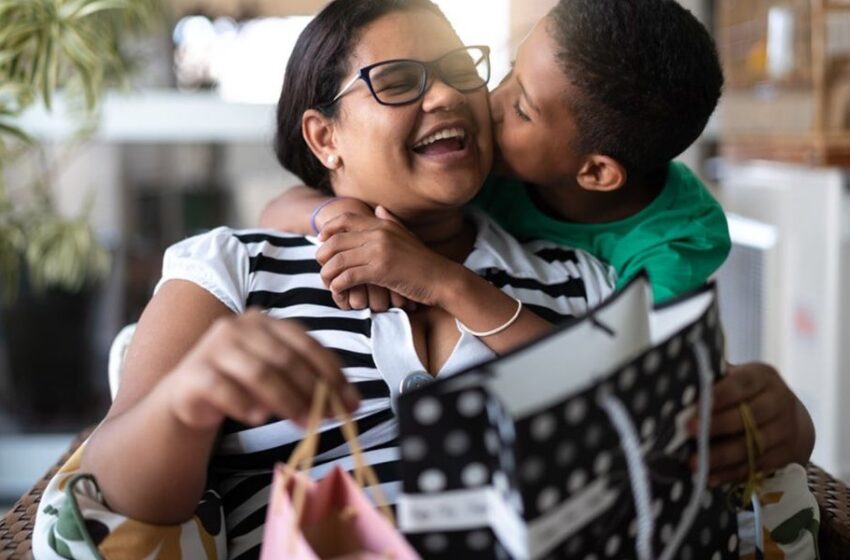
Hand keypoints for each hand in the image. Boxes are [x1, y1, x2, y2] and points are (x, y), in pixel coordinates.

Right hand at [158, 310, 358, 429]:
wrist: (188, 393)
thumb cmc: (240, 382)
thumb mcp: (277, 374)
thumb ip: (308, 379)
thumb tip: (351, 402)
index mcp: (265, 322)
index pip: (306, 344)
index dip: (332, 373)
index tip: (351, 401)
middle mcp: (239, 327)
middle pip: (285, 359)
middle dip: (313, 391)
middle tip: (329, 418)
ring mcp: (214, 347)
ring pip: (259, 374)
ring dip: (287, 402)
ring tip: (304, 424)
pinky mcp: (195, 373)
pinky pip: (225, 390)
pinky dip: (245, 405)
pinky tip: (258, 419)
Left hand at [318, 208, 415, 312]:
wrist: (442, 279)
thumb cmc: (424, 261)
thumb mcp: (407, 235)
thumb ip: (391, 221)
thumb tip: (378, 207)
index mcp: (383, 224)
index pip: (346, 219)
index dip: (329, 228)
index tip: (321, 240)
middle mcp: (378, 234)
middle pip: (336, 239)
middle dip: (322, 254)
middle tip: (321, 266)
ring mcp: (379, 251)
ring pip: (338, 260)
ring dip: (327, 273)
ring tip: (328, 282)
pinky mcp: (380, 271)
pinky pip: (348, 277)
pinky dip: (338, 286)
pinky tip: (339, 292)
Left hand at [688, 362, 814, 485]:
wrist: (789, 417)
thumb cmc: (747, 393)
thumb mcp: (736, 379)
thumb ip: (713, 382)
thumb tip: (680, 390)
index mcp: (763, 378)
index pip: (741, 385)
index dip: (718, 396)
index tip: (694, 406)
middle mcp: (779, 402)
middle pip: (749, 416)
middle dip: (716, 425)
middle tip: (689, 431)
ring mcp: (784, 431)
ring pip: (751, 446)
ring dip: (720, 456)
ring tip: (694, 462)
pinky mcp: (784, 456)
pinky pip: (754, 467)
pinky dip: (730, 474)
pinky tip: (709, 478)